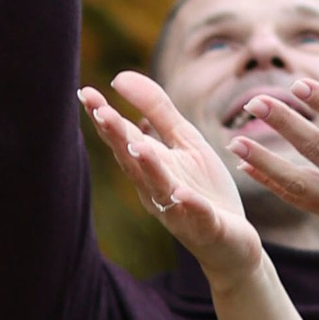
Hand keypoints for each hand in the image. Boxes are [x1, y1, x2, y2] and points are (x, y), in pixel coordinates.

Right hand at [82, 71, 266, 288]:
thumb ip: (156, 110)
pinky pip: (196, 216)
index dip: (105, 117)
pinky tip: (182, 193)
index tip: (86, 93)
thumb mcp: (184, 141)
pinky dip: (188, 205)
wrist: (232, 242)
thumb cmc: (203, 188)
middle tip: (101, 113)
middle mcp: (156, 188)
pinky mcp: (207, 226)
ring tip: (138, 146)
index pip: (123, 138)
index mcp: (150, 166)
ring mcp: (179, 209)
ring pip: (159, 187)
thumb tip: (120, 77)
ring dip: (148, 167)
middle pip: (133, 161)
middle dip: (118, 138)